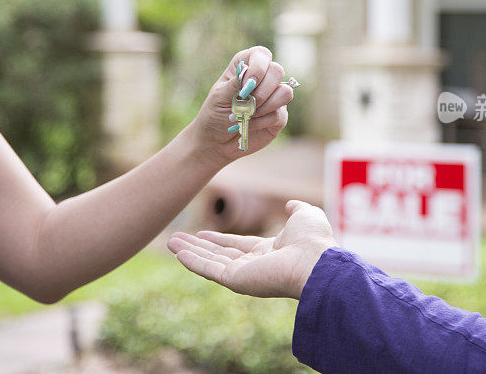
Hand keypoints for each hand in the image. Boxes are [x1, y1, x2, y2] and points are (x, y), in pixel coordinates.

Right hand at [167, 200, 336, 298]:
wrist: (316, 263)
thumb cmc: (314, 241)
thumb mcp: (305, 216)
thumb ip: (297, 210)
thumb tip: (291, 204)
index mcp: (269, 252)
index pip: (237, 245)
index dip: (218, 239)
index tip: (201, 234)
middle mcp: (254, 266)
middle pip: (219, 255)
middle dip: (197, 247)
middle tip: (176, 239)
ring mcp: (243, 275)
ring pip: (210, 262)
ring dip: (189, 252)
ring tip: (169, 242)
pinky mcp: (236, 281)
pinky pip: (209, 269)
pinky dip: (192, 261)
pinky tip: (177, 253)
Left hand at [188, 46, 293, 165]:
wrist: (216, 141)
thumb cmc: (215, 114)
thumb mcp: (219, 96)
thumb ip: (236, 83)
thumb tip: (251, 75)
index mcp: (246, 67)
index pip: (261, 54)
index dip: (259, 65)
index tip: (248, 82)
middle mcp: (263, 79)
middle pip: (277, 71)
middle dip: (261, 90)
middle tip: (245, 102)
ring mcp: (273, 97)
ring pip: (285, 93)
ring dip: (263, 107)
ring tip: (245, 115)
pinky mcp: (279, 116)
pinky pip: (279, 114)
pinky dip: (261, 121)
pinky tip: (248, 125)